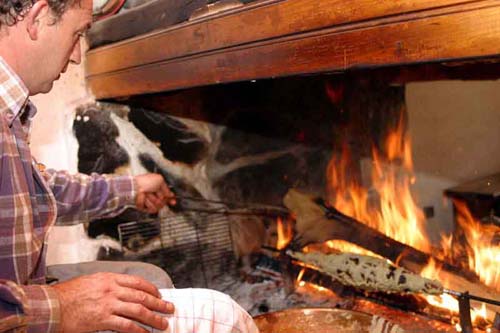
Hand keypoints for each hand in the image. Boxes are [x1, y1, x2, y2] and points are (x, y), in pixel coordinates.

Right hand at [52, 272, 174, 332]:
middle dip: (159, 303)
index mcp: (109, 278)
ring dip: (154, 318)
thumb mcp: (90, 281)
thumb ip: (107, 284)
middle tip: (169, 309)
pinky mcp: (103, 320)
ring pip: (138, 311)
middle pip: (142, 296)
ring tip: (163, 324)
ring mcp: (108, 304)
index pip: (137, 282)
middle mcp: (111, 289)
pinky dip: (138, 330)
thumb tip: (120, 290)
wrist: (51, 305)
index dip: (151, 289)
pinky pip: (126, 326)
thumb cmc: (67, 295)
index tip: (159, 294)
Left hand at [134, 173, 175, 213]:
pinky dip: (149, 204)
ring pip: (159, 206)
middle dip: (160, 197)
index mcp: (158, 189)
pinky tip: (145, 199)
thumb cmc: (145, 182)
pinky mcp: (146, 208)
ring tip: (147, 195)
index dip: (171, 200)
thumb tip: (171, 195)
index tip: (173, 202)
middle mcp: (154, 196)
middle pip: (164, 202)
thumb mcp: (159, 180)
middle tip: (154, 192)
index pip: (167, 196)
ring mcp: (150, 203)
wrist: (135, 187)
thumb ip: (167, 188)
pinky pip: (153, 209)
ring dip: (153, 199)